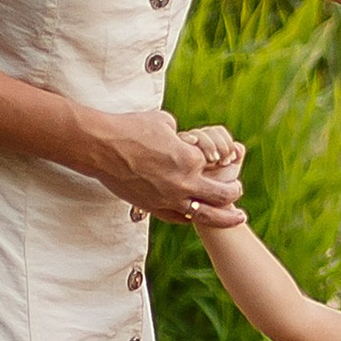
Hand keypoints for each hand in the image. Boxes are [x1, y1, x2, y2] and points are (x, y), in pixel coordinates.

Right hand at [76, 108, 249, 226]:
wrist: (101, 147)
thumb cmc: (131, 128)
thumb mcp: (163, 122)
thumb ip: (179, 133)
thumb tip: (181, 136)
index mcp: (190, 158)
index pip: (218, 165)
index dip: (225, 161)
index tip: (229, 160)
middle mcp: (183, 182)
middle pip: (221, 195)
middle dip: (234, 193)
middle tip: (238, 191)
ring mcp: (168, 198)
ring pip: (205, 214)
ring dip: (223, 216)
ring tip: (236, 217)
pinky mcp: (152, 207)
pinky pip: (178, 218)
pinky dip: (191, 218)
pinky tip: (198, 217)